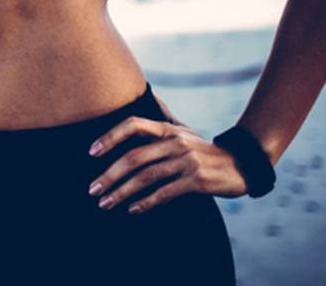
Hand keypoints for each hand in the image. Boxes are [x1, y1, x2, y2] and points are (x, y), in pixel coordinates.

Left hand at [87, 116, 247, 213]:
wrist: (242, 164)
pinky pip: (165, 193)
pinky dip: (146, 202)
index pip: (132, 125)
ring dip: (122, 192)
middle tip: (92, 189)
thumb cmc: (203, 152)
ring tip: (105, 203)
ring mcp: (186, 160)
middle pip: (134, 157)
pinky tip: (133, 210)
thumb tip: (125, 138)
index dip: (110, 137)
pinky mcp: (197, 180)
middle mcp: (174, 141)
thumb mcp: (181, 136)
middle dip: (109, 175)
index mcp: (167, 128)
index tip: (91, 152)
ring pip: (146, 177)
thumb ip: (156, 136)